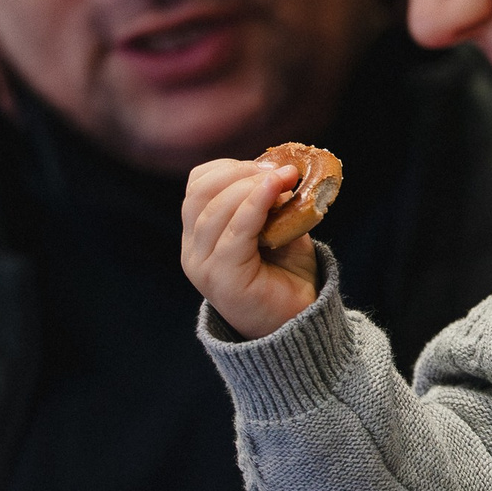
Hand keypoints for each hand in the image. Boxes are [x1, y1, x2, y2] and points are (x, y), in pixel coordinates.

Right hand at [180, 157, 318, 338]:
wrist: (299, 324)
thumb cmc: (286, 274)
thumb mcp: (277, 226)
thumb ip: (270, 200)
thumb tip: (280, 166)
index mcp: (199, 235)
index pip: (197, 186)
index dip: (230, 167)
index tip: (266, 166)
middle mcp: (193, 250)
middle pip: (201, 193)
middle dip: (240, 172)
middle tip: (278, 171)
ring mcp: (202, 266)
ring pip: (215, 210)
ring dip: (252, 186)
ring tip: (285, 179)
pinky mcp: (221, 278)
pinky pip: (234, 232)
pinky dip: (255, 205)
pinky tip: (276, 190)